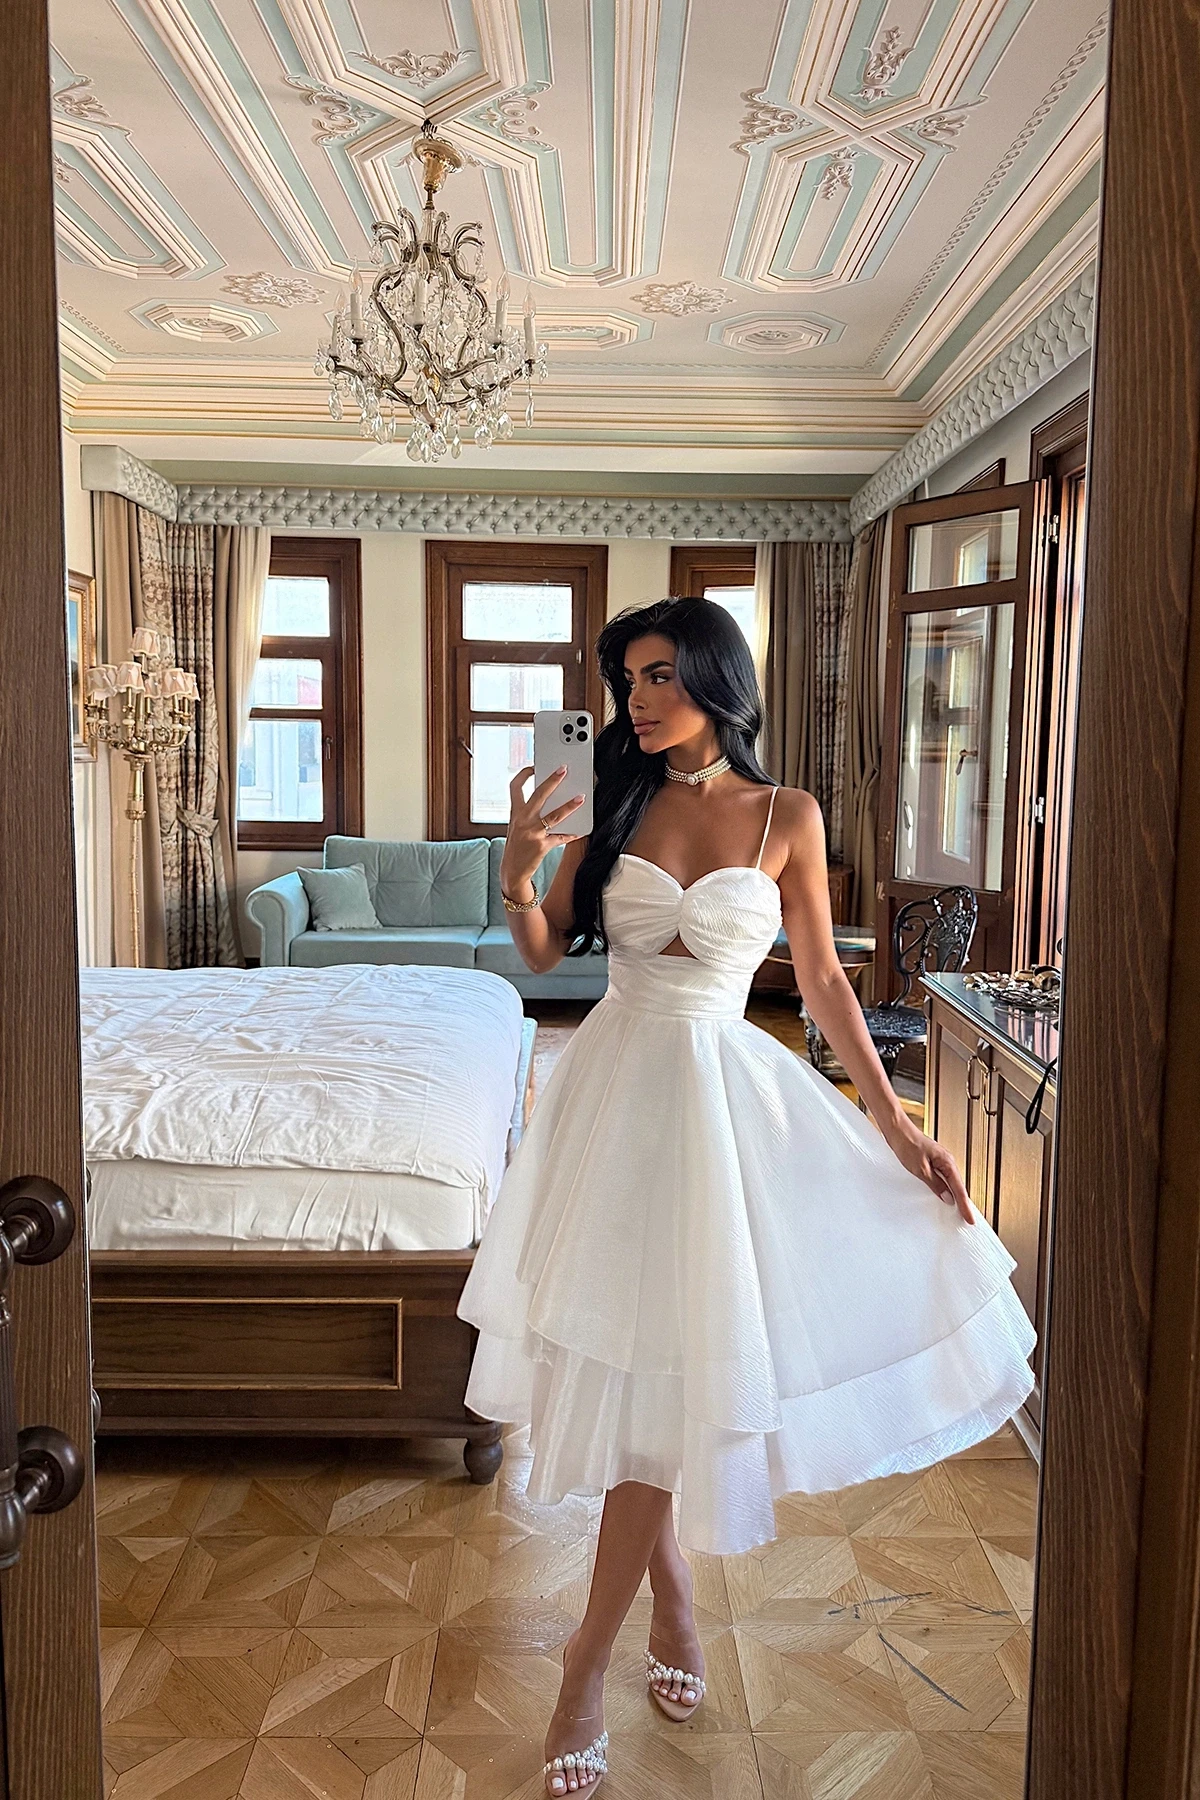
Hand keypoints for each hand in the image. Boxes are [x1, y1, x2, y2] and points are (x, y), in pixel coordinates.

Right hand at [501, 763, 585, 890]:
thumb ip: (530, 814)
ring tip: (581, 798)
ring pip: (554, 815)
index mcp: (515, 813)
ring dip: (569, 806)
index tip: (534, 767)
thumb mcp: (517, 827)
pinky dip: (572, 833)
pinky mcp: (542, 846)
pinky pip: (561, 837)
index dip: (524, 775)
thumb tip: (553, 801)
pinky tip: (580, 830)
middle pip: (538, 795)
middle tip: (564, 770)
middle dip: (552, 780)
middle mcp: (522, 820)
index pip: (515, 788)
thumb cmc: (517, 847)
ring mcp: (533, 833)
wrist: (512, 871)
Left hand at [885, 1120, 974, 1223]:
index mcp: (947, 1162)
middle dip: (963, 1203)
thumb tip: (948, 1198)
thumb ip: (936, 1184)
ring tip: (958, 1212)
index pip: (960, 1189)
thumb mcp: (920, 1169)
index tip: (970, 1220)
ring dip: (954, 1197)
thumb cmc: (907, 1144)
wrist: (896, 1130)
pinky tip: (942, 1195)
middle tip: (967, 1220)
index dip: (965, 1206)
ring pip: (951, 1182)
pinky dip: (945, 1188)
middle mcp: (947, 1161)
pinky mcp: (932, 1161)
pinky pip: (942, 1178)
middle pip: (958, 1186)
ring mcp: (940, 1161)